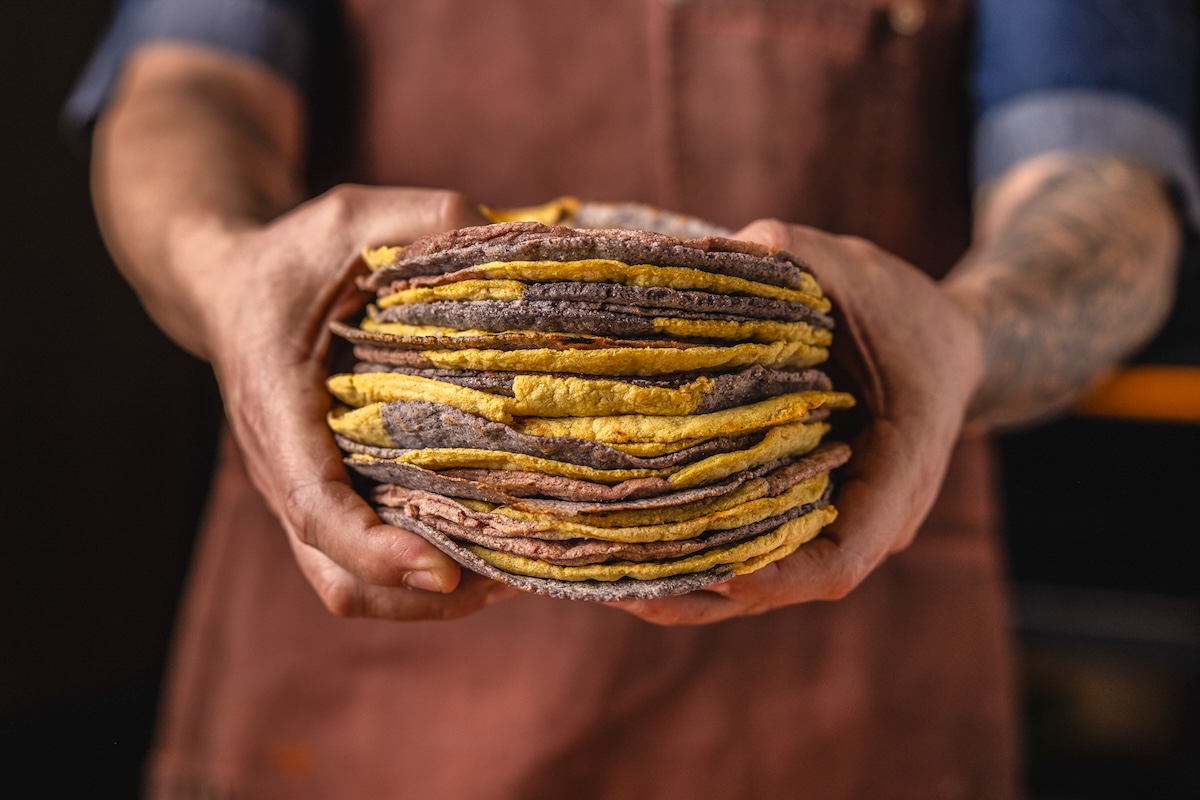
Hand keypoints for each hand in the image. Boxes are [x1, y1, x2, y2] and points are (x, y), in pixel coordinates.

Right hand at [178, 184, 516, 618]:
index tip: (443, 570)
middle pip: (337, 576)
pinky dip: (415, 574)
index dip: (377, 549)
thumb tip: (520, 247)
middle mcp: (280, 465)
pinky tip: (481, 548)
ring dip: (422, 599)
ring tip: (507, 577)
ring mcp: (298, 489)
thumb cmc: (295, 253)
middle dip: (418, 597)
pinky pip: (359, 561)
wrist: (230, 284)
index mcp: (276, 406)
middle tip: (507, 578)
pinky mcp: (322, 492)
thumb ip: (427, 221)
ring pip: (347, 584)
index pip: (316, 506)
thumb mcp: (354, 217)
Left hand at [608, 220, 983, 624]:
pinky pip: (760, 552)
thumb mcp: (846, 266)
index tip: (706, 567)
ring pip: (768, 583)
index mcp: (902, 464)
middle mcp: (875, 513)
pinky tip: (637, 556)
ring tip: (611, 584)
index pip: (843, 556)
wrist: (944, 340)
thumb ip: (782, 258)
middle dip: (706, 590)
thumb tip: (691, 262)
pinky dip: (703, 560)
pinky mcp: (814, 513)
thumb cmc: (898, 304)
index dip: (773, 576)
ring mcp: (844, 521)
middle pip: (789, 585)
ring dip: (693, 589)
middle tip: (621, 585)